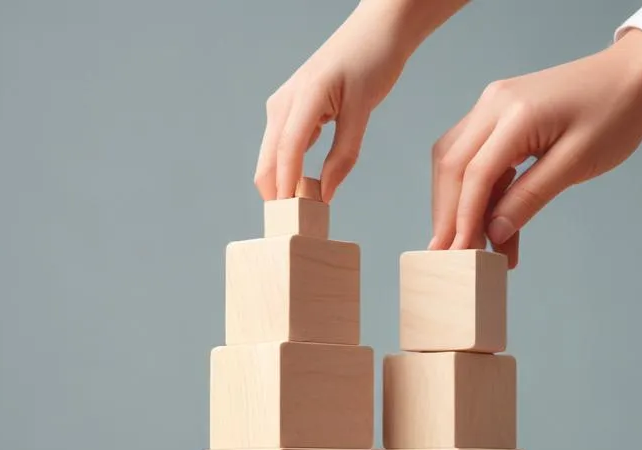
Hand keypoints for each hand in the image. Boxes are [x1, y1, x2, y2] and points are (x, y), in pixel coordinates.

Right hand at [255, 1, 414, 202]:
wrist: (374, 32)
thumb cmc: (371, 63)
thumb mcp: (362, 112)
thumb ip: (344, 155)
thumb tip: (325, 195)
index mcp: (303, 98)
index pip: (286, 152)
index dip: (285, 187)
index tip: (291, 218)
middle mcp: (284, 102)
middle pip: (267, 161)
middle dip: (276, 193)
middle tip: (295, 225)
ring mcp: (282, 106)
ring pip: (271, 157)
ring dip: (282, 184)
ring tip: (302, 211)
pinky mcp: (289, 111)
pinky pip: (282, 148)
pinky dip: (289, 170)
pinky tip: (306, 186)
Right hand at [429, 29, 641, 267]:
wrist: (631, 76)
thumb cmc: (613, 115)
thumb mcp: (576, 163)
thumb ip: (530, 197)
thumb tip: (494, 232)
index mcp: (516, 113)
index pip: (474, 172)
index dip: (463, 218)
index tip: (458, 254)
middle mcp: (494, 103)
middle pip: (452, 165)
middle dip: (448, 214)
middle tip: (449, 256)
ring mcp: (493, 106)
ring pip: (455, 161)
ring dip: (458, 204)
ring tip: (472, 245)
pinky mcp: (499, 115)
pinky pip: (476, 156)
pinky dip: (478, 192)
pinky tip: (493, 223)